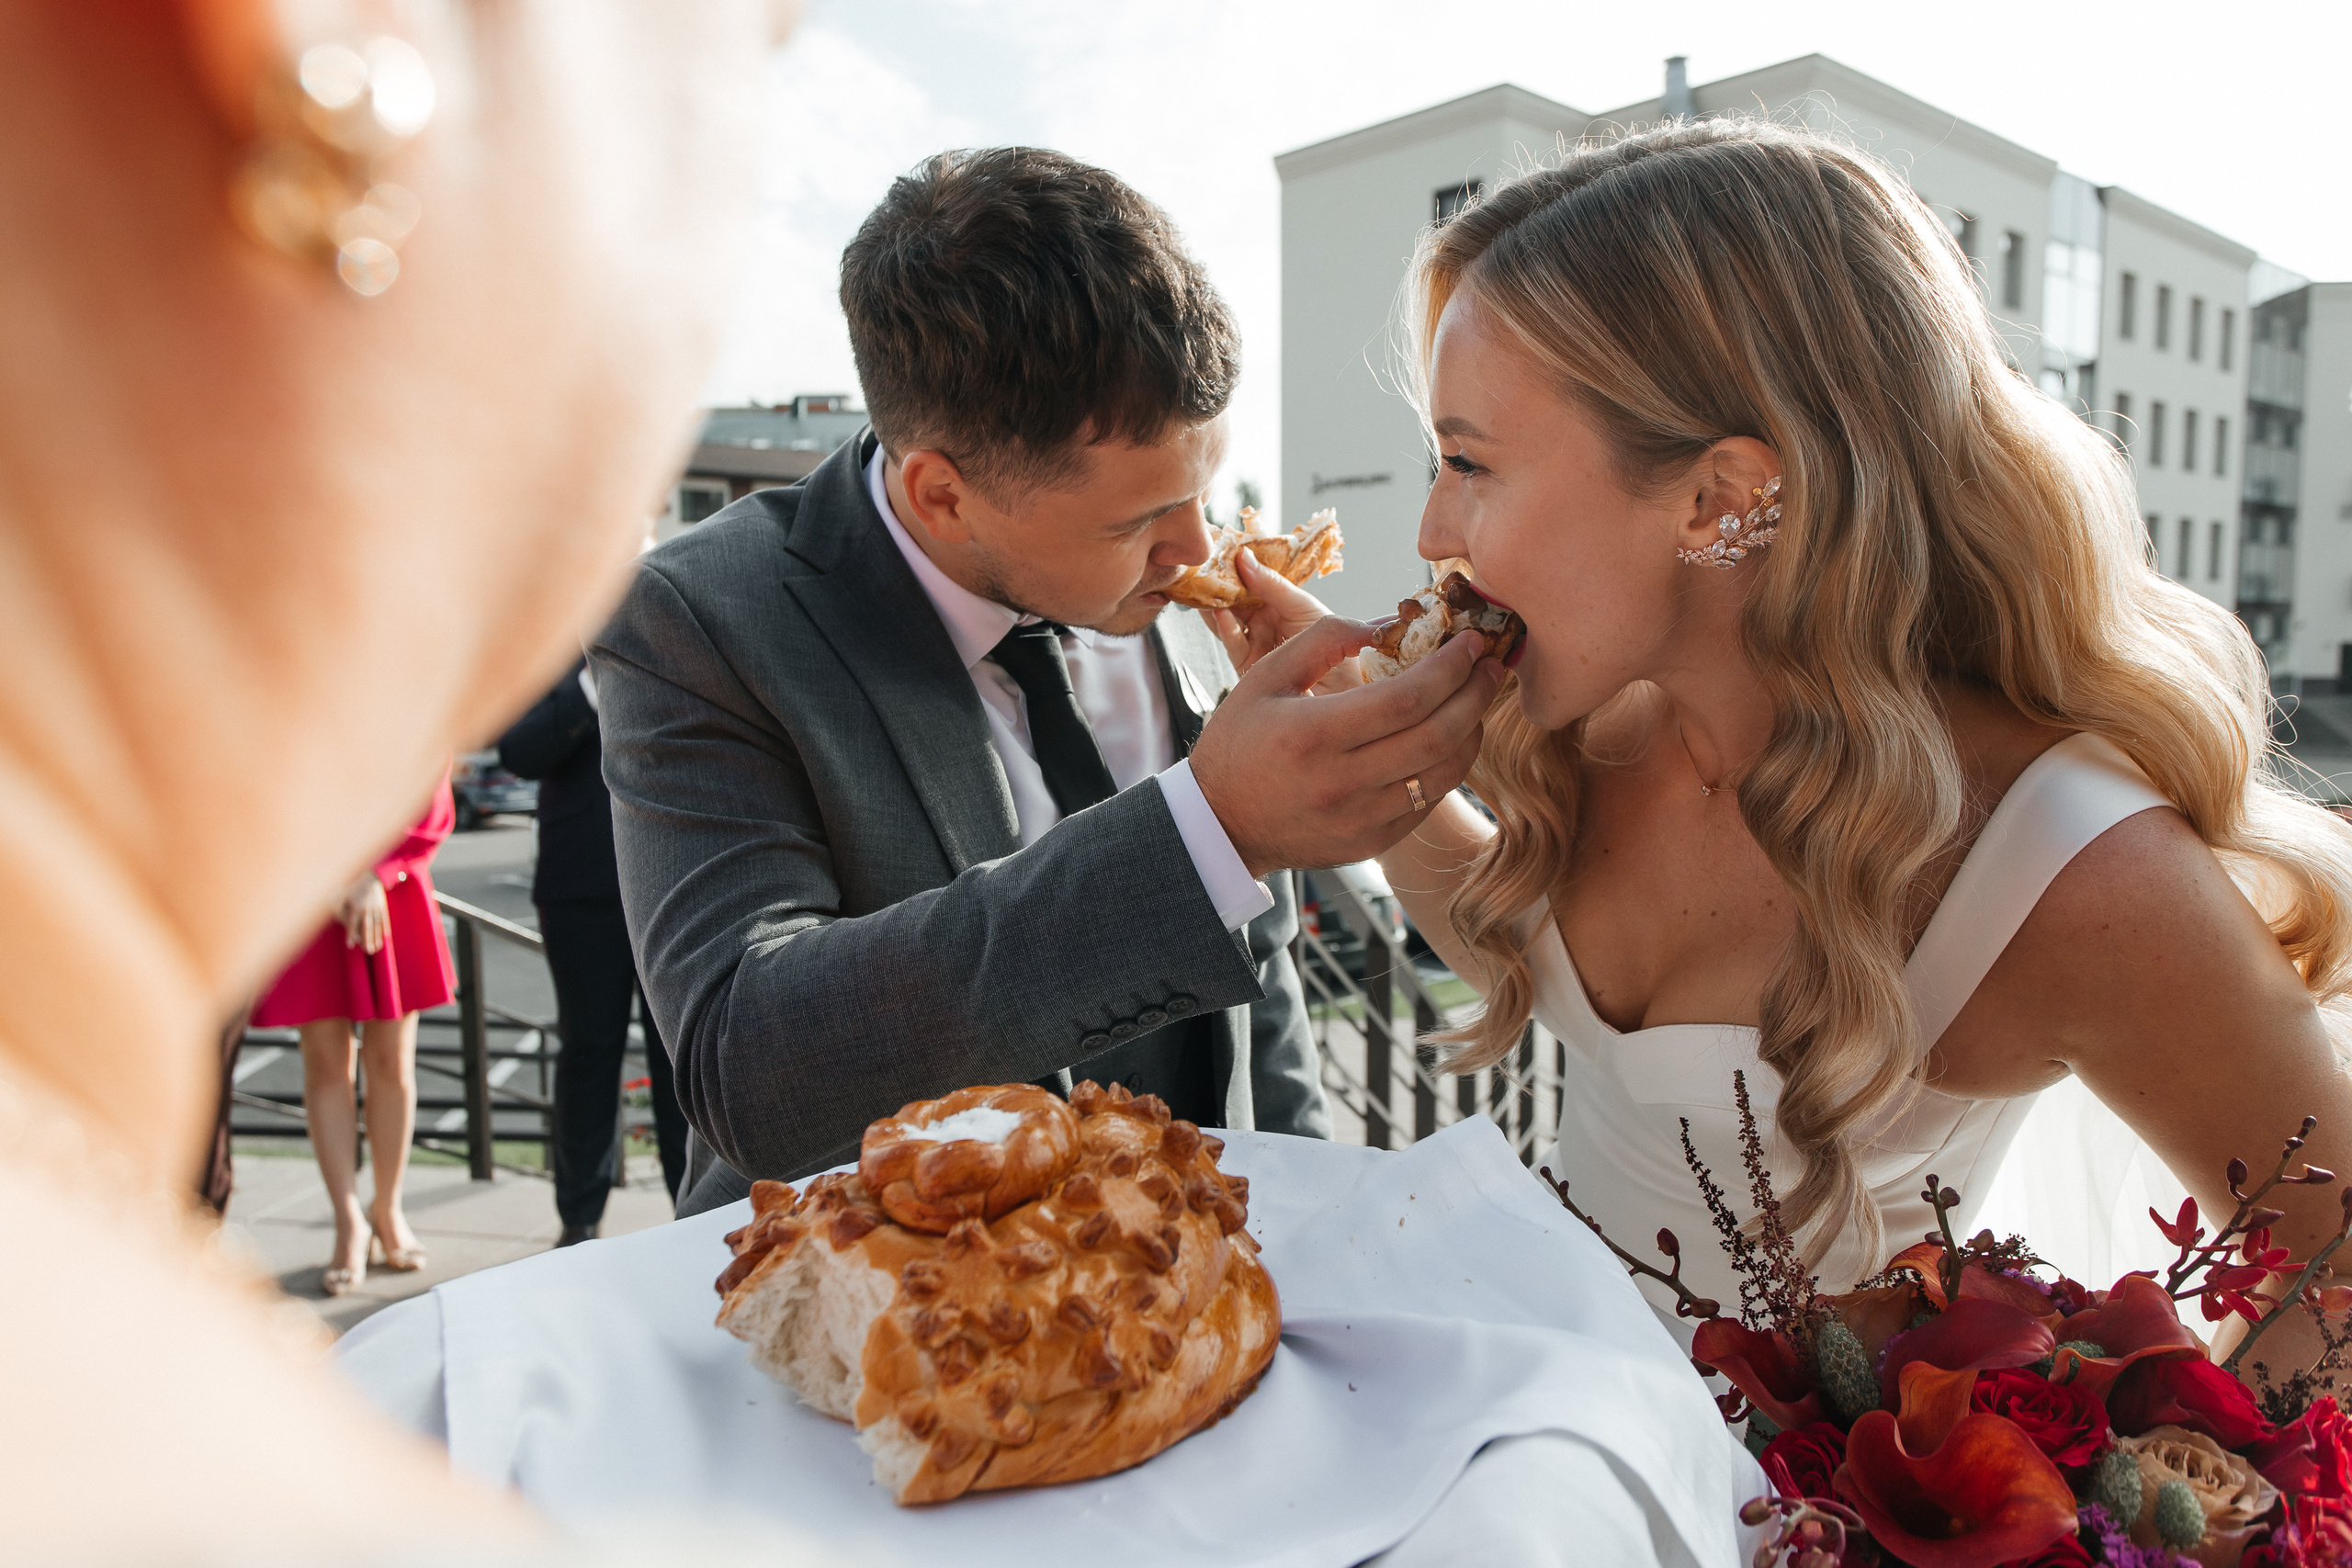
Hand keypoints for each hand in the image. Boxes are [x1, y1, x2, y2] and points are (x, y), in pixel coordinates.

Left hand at [338, 874, 388, 954]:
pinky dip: (384, 928)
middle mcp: (367, 909)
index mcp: (355, 906)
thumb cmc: (353, 889)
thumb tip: (345, 924)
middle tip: (368, 951)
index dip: (351, 934)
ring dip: (376, 937)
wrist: (371, 877)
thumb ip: (342, 911)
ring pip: (376, 925)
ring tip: (376, 948)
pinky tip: (385, 937)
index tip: (350, 945)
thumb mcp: (343, 898)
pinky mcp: (383, 907)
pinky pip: (384, 919)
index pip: (353, 923)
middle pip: (367, 927)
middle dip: (367, 939)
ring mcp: (376, 908)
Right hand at [1190, 614, 1505, 876]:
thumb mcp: (1265, 677)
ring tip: (1478, 698)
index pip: (1407, 698)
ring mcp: (1361, 819)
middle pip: (1437, 734)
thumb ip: (1324, 639)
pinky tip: (1452, 737)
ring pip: (1443, 772)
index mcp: (1314, 734)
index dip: (1450, 666)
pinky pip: (1428, 801)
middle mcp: (1342, 782)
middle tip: (1493, 663)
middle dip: (1476, 693)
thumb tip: (1387, 623)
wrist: (1220, 824)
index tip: (1470, 640)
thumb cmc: (1240, 742)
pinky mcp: (1371, 842)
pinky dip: (1450, 765)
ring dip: (1472, 730)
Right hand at [1205, 549, 1357, 691]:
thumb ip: (1271, 584)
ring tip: (1202, 587)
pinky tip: (1220, 613)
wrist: (1344, 687)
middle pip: (1233, 599)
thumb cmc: (1334, 643)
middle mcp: (1262, 621)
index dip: (1233, 565)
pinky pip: (1233, 644)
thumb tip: (1243, 556)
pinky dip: (1225, 628)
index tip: (1219, 548)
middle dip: (1217, 583)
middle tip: (1201, 566)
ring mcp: (1253, 642)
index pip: (1249, 579)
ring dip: (1213, 603)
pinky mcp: (1247, 666)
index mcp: (1276, 603)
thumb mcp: (1302, 606)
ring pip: (1226, 620)